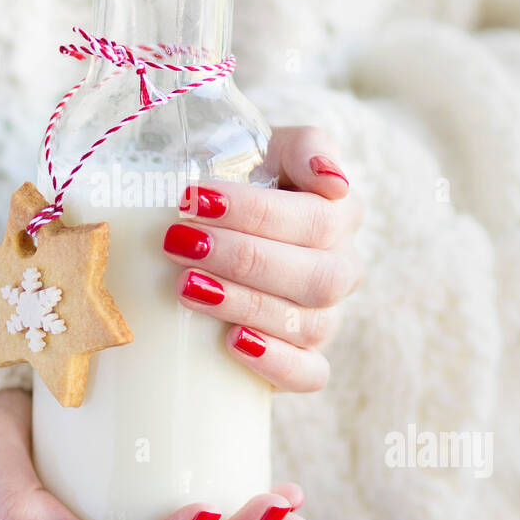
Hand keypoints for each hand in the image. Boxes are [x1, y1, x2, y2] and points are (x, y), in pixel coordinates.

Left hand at [164, 126, 362, 390]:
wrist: (211, 225)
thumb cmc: (237, 178)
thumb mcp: (264, 145)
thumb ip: (304, 146)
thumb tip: (332, 180)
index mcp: (339, 212)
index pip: (319, 217)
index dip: (259, 212)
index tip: (193, 197)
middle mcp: (341, 266)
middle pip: (317, 274)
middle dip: (244, 258)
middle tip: (178, 243)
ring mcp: (325, 317)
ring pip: (310, 323)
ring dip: (247, 304)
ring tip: (187, 288)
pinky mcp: (304, 359)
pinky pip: (311, 374)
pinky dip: (277, 363)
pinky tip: (234, 344)